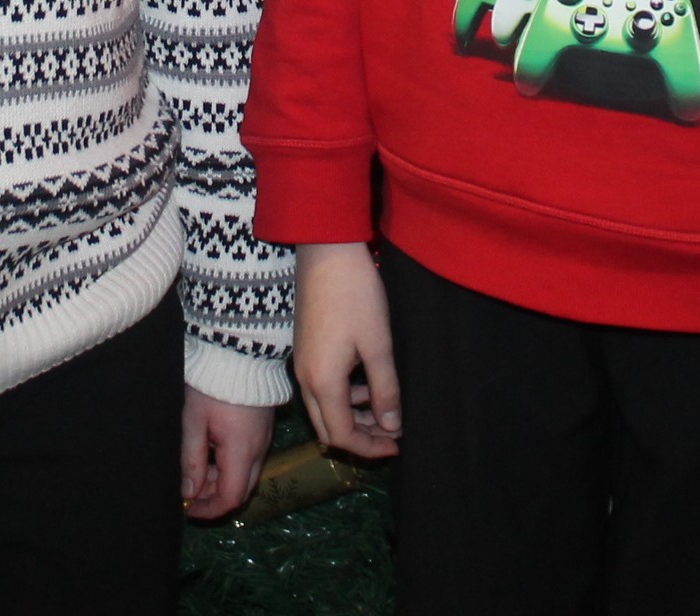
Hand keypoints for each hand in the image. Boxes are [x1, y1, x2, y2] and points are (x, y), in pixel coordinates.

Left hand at [181, 387, 273, 518]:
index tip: (187, 508)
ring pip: (246, 474)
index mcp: (242, 451)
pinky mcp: (263, 428)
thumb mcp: (194, 421)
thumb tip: (189, 492)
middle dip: (215, 497)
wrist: (238, 350)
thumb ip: (192, 459)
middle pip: (241, 490)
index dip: (209, 510)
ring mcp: (264, 438)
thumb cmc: (211, 384)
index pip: (231, 497)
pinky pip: (250, 457)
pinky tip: (210, 451)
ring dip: (221, 480)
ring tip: (195, 468)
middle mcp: (259, 449)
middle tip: (189, 492)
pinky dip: (230, 464)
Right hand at [292, 241, 401, 458]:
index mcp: (322, 382)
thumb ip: (385, 389)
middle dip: (359, 438)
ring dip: (352, 416)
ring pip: (323, 408)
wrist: (325, 250)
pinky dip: (343, 396)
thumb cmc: (356, 296)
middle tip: (391, 434)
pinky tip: (365, 382)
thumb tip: (391, 426)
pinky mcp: (304, 348)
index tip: (397, 444)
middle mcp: (305, 378)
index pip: (341, 435)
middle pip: (327, 428)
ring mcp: (301, 362)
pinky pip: (320, 387)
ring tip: (384, 409)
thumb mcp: (378, 345)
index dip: (370, 448)